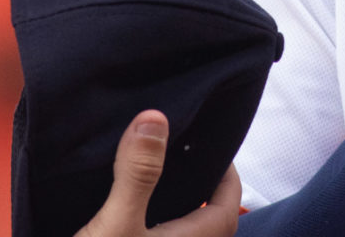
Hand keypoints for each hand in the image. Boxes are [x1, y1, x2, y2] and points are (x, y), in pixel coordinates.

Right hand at [76, 110, 239, 236]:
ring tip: (151, 169)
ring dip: (171, 204)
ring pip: (176, 230)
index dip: (228, 178)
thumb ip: (137, 174)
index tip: (216, 148)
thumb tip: (155, 118)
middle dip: (200, 187)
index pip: (228, 209)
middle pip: (205, 219)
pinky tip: (117, 203)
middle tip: (180, 151)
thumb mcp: (116, 222)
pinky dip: (146, 217)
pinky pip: (152, 234)